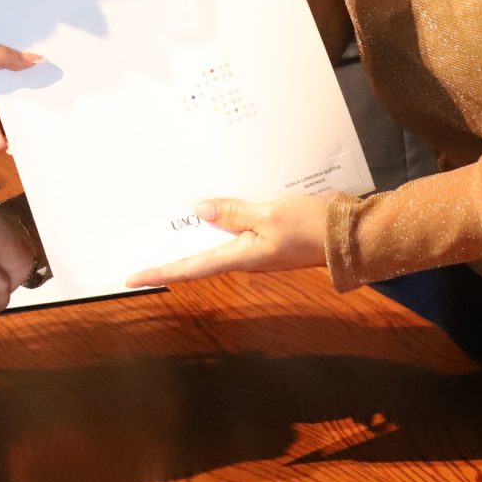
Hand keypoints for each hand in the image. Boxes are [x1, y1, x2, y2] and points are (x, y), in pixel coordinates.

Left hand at [0, 38, 36, 151]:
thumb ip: (1, 57)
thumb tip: (34, 58)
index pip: (14, 53)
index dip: (31, 62)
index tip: (52, 71)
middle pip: (14, 83)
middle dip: (27, 97)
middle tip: (46, 108)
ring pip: (5, 106)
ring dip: (11, 122)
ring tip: (16, 138)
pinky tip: (1, 142)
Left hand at [125, 194, 331, 287]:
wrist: (350, 234)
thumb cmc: (312, 227)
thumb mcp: (270, 214)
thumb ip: (234, 213)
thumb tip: (199, 210)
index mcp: (241, 257)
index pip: (191, 268)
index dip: (160, 273)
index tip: (132, 278)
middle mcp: (244, 256)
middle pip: (199, 257)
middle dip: (170, 254)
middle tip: (138, 245)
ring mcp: (257, 247)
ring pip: (216, 241)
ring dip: (193, 235)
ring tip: (164, 224)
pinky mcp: (268, 234)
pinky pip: (236, 227)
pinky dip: (220, 218)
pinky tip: (212, 204)